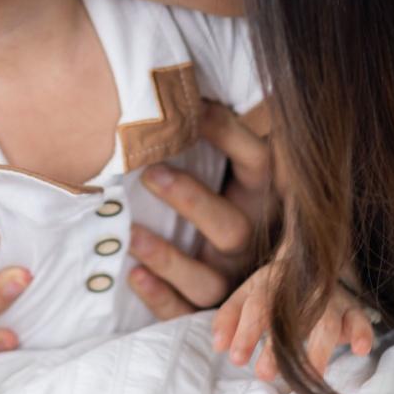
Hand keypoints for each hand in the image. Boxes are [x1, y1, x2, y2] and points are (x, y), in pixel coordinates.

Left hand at [127, 100, 277, 318]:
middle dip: (192, 200)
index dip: (227, 133)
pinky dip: (159, 297)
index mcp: (262, 198)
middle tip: (148, 172)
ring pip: (208, 281)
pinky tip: (132, 276)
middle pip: (233, 227)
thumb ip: (213, 136)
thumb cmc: (222, 199)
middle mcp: (252, 241)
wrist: (246, 279)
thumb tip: (174, 80)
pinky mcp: (207, 313)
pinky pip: (184, 314)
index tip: (189, 107)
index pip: (257, 163)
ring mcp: (231, 282)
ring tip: (131, 234)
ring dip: (169, 258)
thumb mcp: (229, 170)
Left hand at [210, 262, 374, 380]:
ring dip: (319, 349)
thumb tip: (218, 346)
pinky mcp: (351, 309)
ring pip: (327, 322)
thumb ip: (229, 317)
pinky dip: (362, 332)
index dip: (246, 332)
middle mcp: (303, 289)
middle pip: (292, 316)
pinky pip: (360, 318)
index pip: (258, 305)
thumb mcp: (248, 293)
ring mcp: (329, 298)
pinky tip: (361, 348)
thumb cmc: (275, 286)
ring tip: (312, 376)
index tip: (237, 359)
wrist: (311, 255)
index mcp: (273, 282)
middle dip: (278, 346)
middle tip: (265, 374)